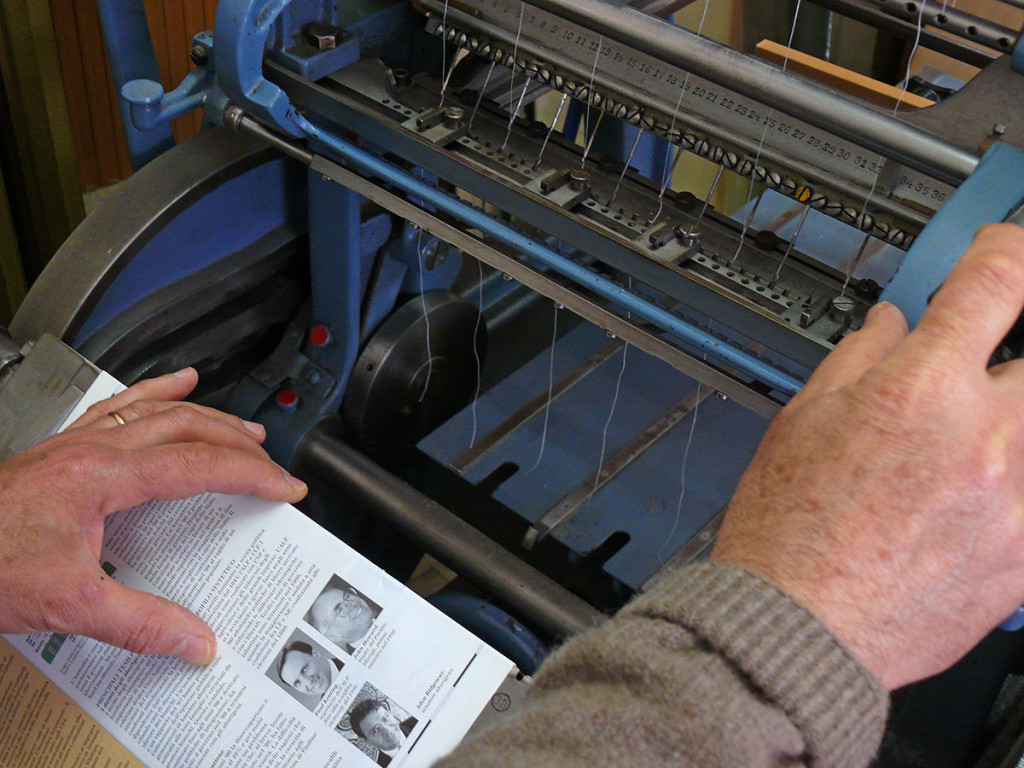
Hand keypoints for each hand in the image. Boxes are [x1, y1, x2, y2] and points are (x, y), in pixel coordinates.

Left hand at [0, 368, 306, 663]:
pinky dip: (155, 391)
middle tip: (272, 464)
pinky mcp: (63, 448)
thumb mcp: (67, 604)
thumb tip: (194, 639)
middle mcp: (92, 449)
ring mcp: (76, 443)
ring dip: (208, 416)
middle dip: (239, 444)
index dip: (250, 475)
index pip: (198, 465)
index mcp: (102, 476)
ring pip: (157, 410)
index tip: (283, 486)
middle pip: (186, 428)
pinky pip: (119, 405)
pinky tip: (175, 383)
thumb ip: (138, 623)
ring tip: (243, 427)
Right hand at [712, 223, 1023, 689]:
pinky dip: (1016, 479)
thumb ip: (859, 357)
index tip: (997, 256)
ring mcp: (1019, 499)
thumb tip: (894, 324)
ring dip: (1013, 414)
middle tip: (984, 361)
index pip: (997, 280)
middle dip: (1013, 347)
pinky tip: (973, 491)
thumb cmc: (788, 533)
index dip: (1005, 249)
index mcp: (920, 390)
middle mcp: (986, 437)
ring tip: (970, 435)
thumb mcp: (802, 420)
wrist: (799, 629)